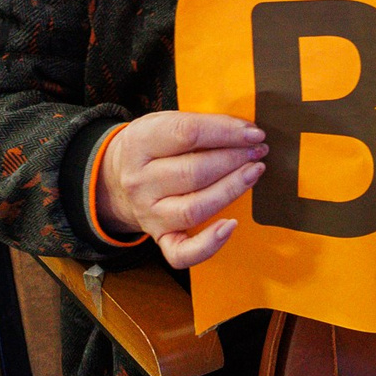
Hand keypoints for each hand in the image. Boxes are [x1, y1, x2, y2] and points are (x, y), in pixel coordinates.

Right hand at [94, 111, 265, 267]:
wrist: (116, 178)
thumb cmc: (153, 146)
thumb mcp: (163, 122)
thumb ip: (197, 123)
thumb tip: (245, 131)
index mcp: (139, 142)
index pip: (187, 134)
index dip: (226, 132)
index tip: (253, 133)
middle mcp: (140, 180)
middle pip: (195, 172)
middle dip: (234, 159)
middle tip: (259, 151)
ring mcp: (149, 213)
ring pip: (195, 208)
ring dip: (231, 190)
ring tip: (253, 173)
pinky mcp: (159, 238)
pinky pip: (182, 253)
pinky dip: (209, 245)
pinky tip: (230, 226)